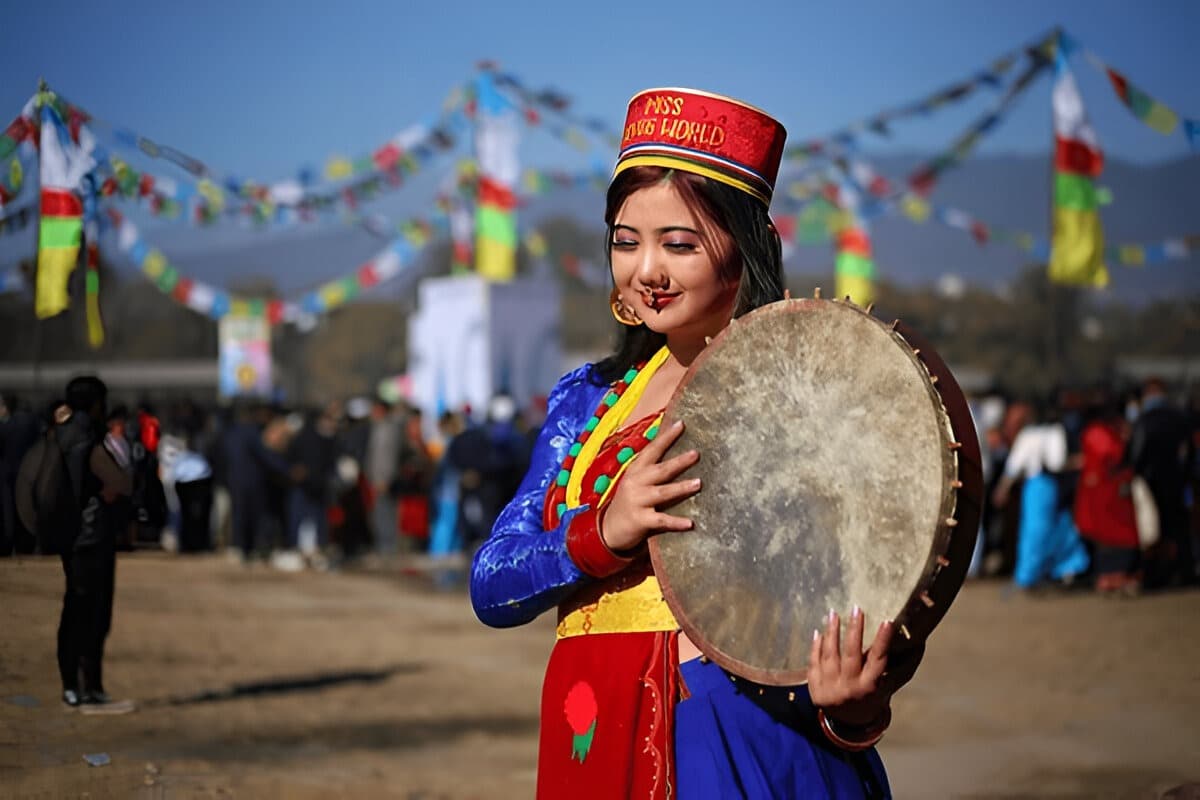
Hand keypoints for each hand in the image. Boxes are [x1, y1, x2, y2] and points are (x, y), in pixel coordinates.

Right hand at [599, 420, 700, 552]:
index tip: (681, 424)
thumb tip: (679, 454)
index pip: (652, 450)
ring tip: (699, 483)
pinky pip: (662, 520)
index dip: (666, 437)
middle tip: (696, 454)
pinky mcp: (640, 520)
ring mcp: (637, 501)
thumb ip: (652, 470)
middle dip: (679, 462)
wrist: (609, 528)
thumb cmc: (630, 501)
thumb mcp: (636, 481)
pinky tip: (690, 523)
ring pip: (662, 492)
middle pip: (660, 470)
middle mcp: (635, 483)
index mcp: (636, 470)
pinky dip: (676, 522)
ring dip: (681, 487)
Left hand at [808, 608, 893, 727]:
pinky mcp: (815, 689)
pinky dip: (816, 646)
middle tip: (856, 610)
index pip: (878, 661)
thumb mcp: (882, 688)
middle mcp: (849, 688)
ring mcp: (830, 688)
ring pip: (829, 656)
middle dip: (854, 631)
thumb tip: (910, 642)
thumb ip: (886, 667)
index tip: (887, 622)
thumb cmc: (870, 698)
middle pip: (851, 655)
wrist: (847, 724)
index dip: (882, 641)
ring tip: (833, 614)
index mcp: (869, 688)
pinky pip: (814, 663)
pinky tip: (818, 631)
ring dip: (831, 633)